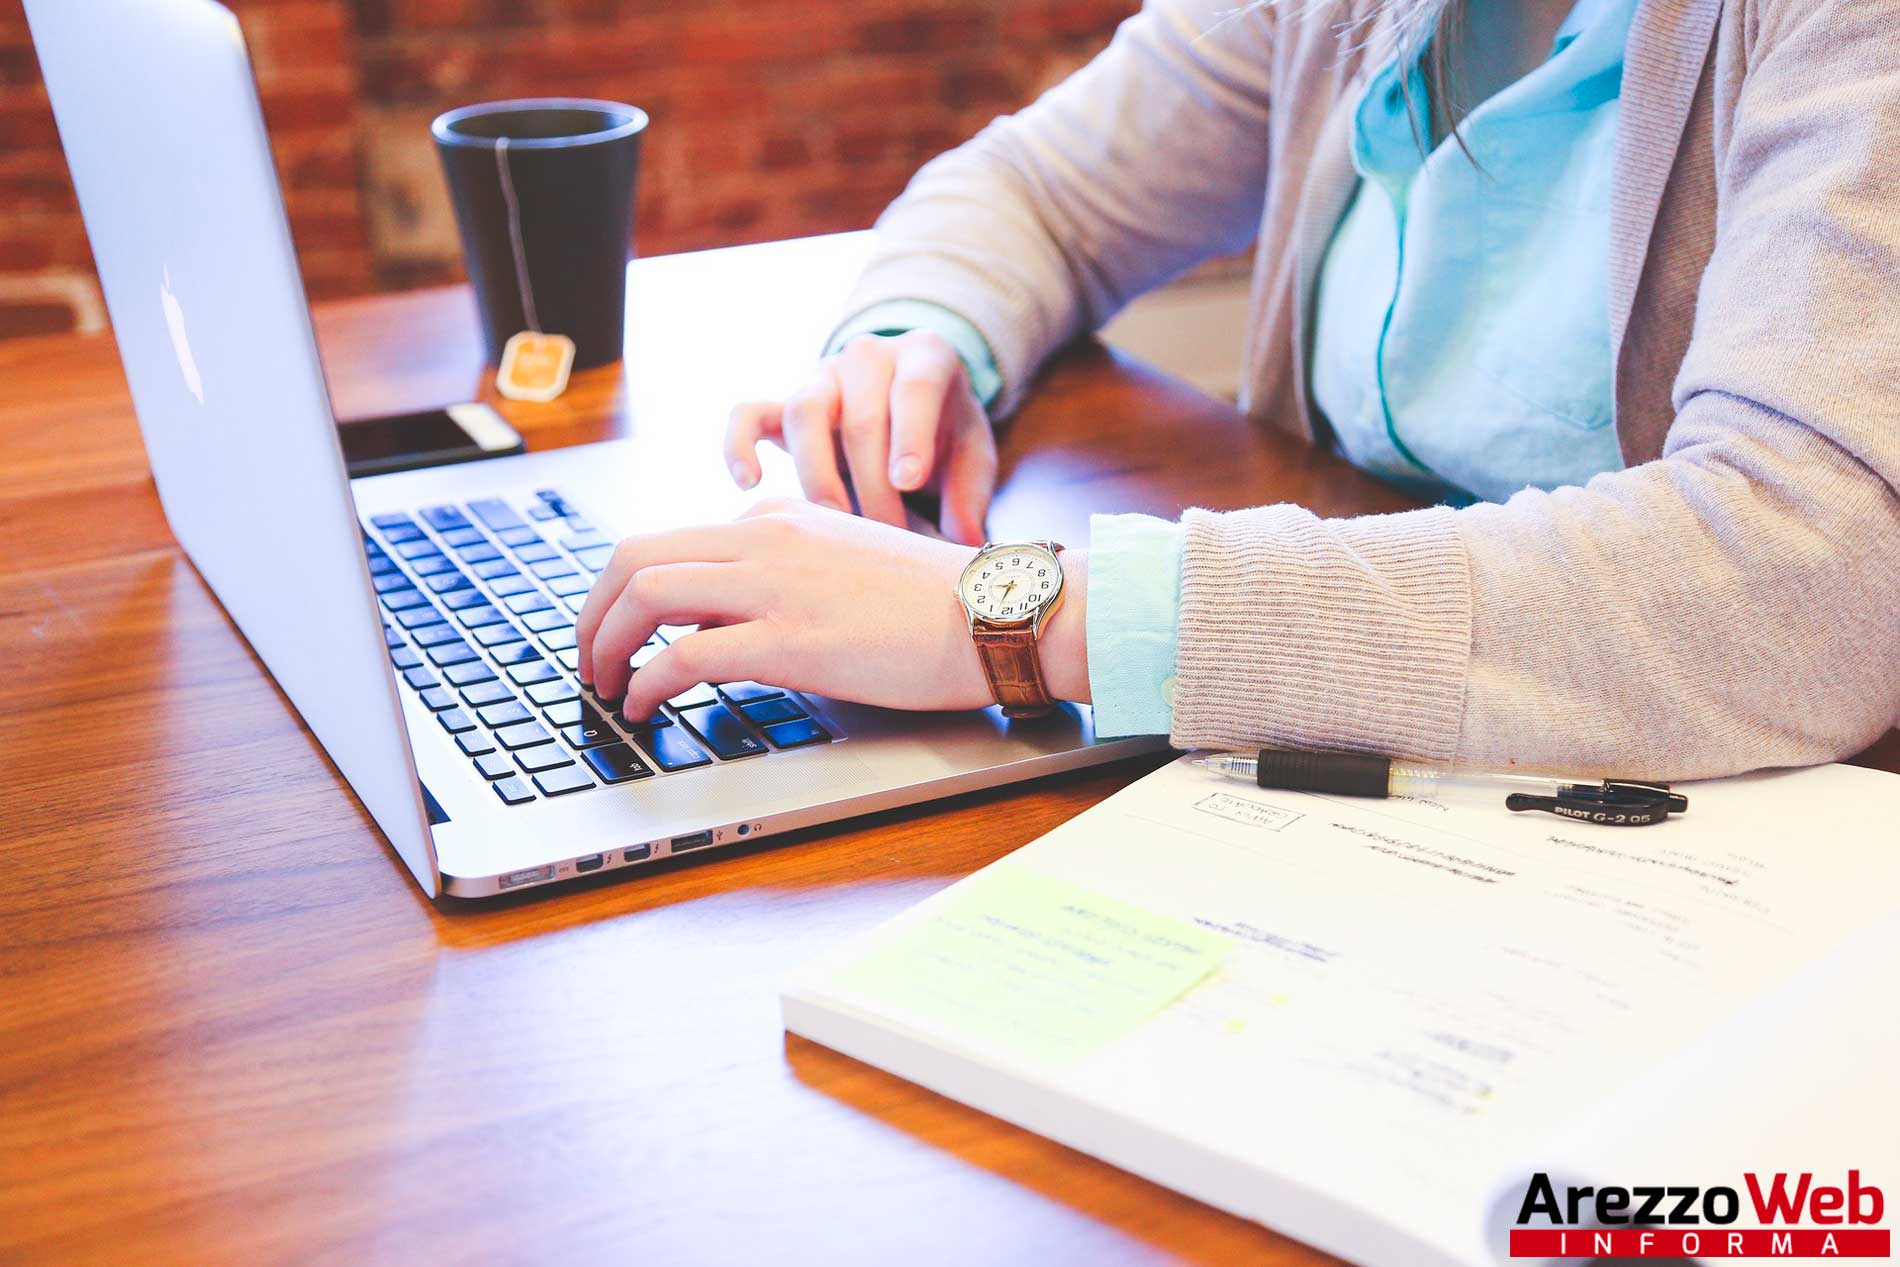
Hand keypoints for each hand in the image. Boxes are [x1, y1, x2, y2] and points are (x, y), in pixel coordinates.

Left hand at [575, 498, 1088, 722]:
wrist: (994, 612)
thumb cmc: (936, 603)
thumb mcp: (848, 562)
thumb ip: (790, 573)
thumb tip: (737, 616)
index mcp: (779, 519)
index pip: (672, 542)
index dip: (627, 593)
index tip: (618, 631)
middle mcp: (764, 538)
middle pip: (635, 556)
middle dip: (593, 612)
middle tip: (588, 659)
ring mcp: (774, 586)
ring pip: (645, 595)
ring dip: (605, 644)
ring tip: (604, 686)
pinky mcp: (788, 639)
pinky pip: (683, 655)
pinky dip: (646, 683)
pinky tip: (645, 708)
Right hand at [723, 330, 997, 544]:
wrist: (910, 403)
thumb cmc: (946, 432)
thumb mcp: (973, 453)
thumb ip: (971, 494)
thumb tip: (964, 543)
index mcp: (925, 356)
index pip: (915, 388)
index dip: (910, 435)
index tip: (908, 481)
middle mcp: (869, 357)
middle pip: (860, 416)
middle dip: (873, 484)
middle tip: (887, 537)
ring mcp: (821, 378)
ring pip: (804, 413)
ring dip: (819, 476)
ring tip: (835, 525)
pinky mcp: (783, 404)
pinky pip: (748, 414)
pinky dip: (739, 444)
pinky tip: (749, 484)